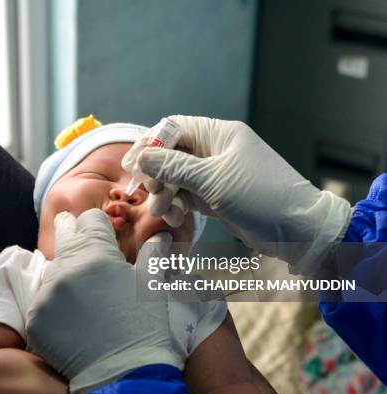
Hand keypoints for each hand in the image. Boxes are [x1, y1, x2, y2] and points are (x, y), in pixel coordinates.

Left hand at [25, 209, 178, 393]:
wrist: (124, 377)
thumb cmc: (144, 328)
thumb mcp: (151, 287)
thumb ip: (152, 254)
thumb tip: (159, 235)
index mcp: (96, 255)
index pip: (89, 220)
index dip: (98, 225)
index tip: (102, 233)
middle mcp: (65, 269)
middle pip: (65, 237)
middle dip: (75, 238)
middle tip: (86, 251)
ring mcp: (47, 294)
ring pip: (53, 271)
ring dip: (66, 276)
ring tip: (86, 298)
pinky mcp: (35, 320)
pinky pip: (43, 301)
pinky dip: (56, 305)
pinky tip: (73, 320)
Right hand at [122, 116, 351, 271]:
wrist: (296, 230)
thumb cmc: (261, 196)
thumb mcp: (213, 179)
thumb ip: (174, 167)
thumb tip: (141, 157)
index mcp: (218, 134)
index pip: (173, 128)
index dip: (149, 144)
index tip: (131, 164)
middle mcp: (214, 150)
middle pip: (170, 155)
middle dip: (156, 174)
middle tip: (151, 193)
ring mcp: (213, 174)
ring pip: (175, 177)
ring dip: (165, 193)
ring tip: (163, 210)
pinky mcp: (213, 196)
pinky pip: (185, 195)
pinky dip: (176, 204)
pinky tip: (174, 216)